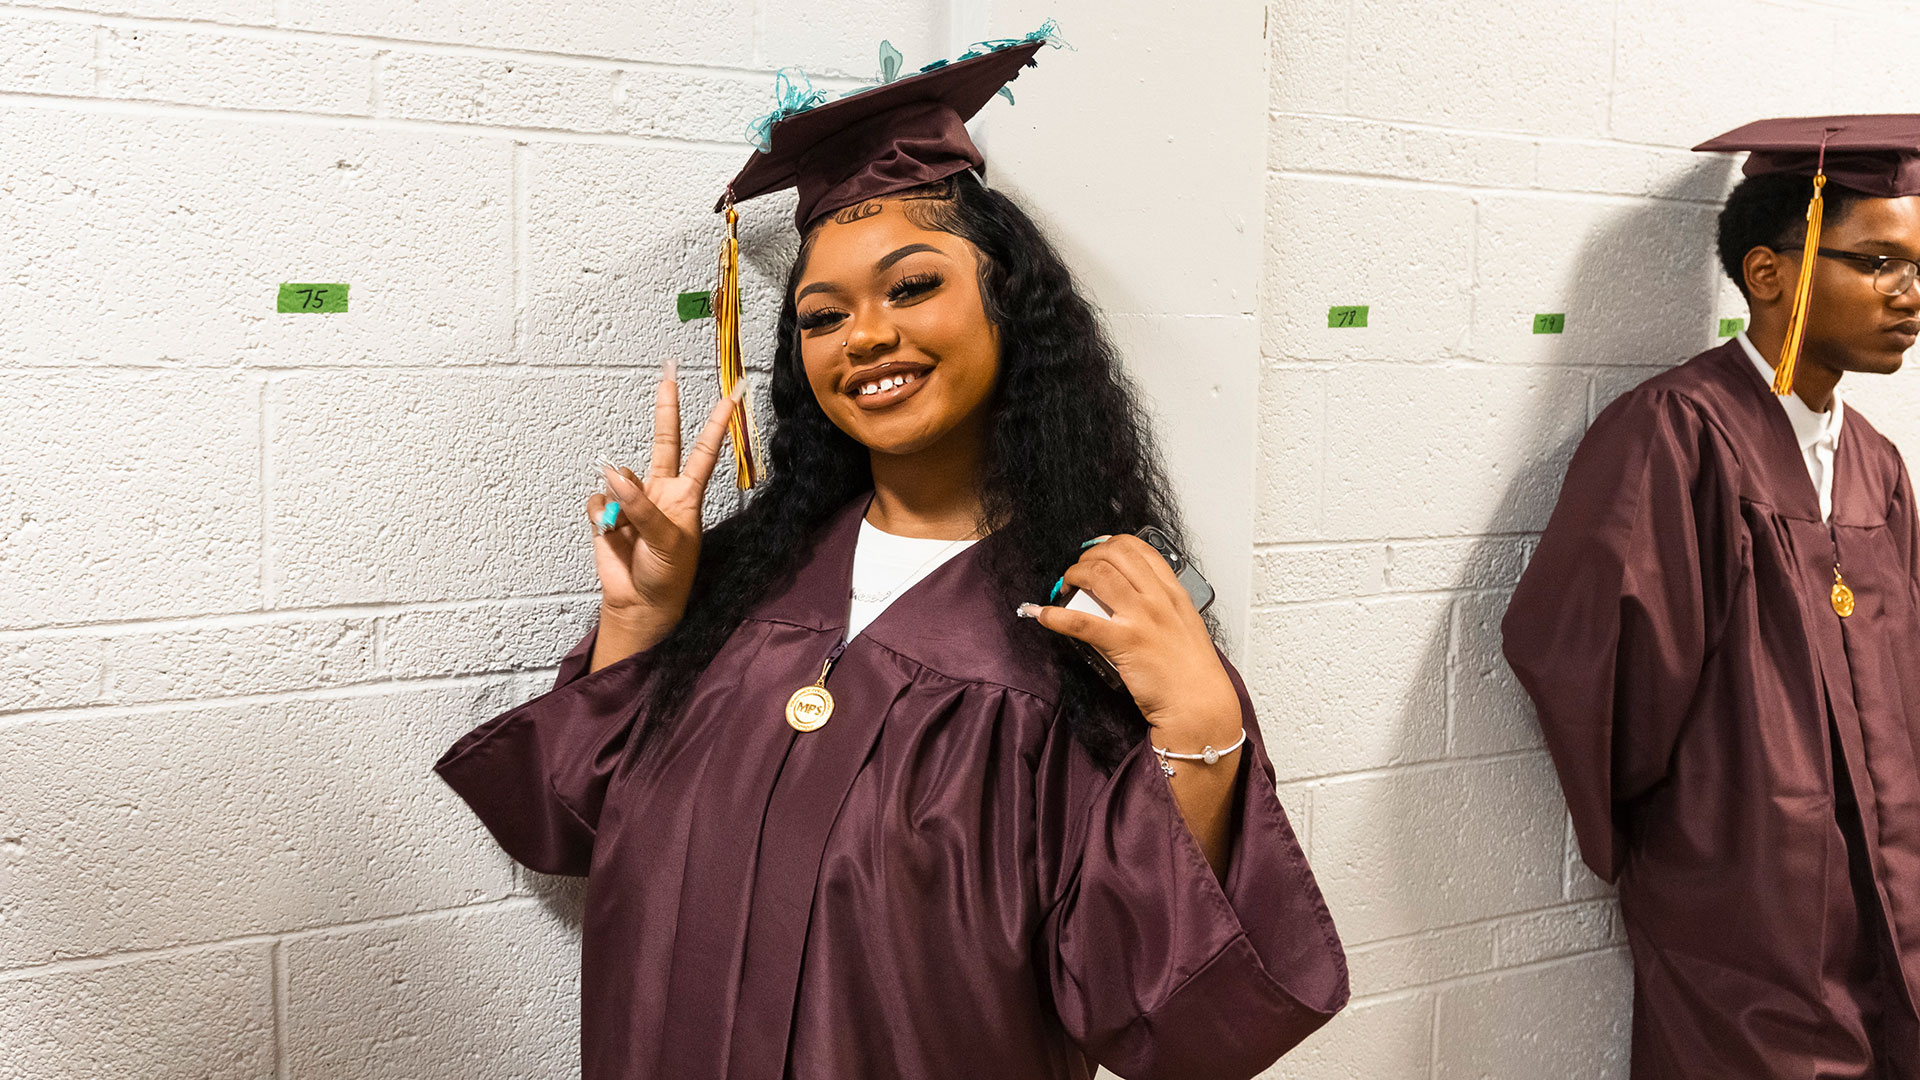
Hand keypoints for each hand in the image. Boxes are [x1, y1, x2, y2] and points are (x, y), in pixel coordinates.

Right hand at [586, 371, 741, 652]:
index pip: (704, 451)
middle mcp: (661, 490)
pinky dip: (601, 515)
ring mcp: (633, 499)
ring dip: (620, 499)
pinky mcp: (607, 513)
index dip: (716, 424)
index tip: (732, 396)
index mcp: (686, 495)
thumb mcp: (666, 540)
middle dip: (666, 408)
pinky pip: (598, 500)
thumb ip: (641, 506)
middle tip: (669, 372)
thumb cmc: (668, 574)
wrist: (640, 603)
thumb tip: (613, 473)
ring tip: (628, 533)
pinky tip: (609, 531)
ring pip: (619, 477)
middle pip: (664, 440)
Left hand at [1022, 536, 1239, 743]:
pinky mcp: (1124, 643)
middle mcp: (1158, 600)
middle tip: (1078, 570)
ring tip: (1064, 587)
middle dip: (1088, 556)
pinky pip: (1081, 621)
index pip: (1140, 550)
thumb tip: (1133, 600)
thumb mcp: (1184, 627)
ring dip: (1073, 575)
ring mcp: (1141, 619)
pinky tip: (1043, 614)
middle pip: (1116, 555)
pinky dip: (1056, 615)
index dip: (1112, 544)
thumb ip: (1162, 608)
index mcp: (1174, 594)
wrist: (1200, 704)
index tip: (1097, 551)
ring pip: (1098, 576)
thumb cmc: (1192, 672)